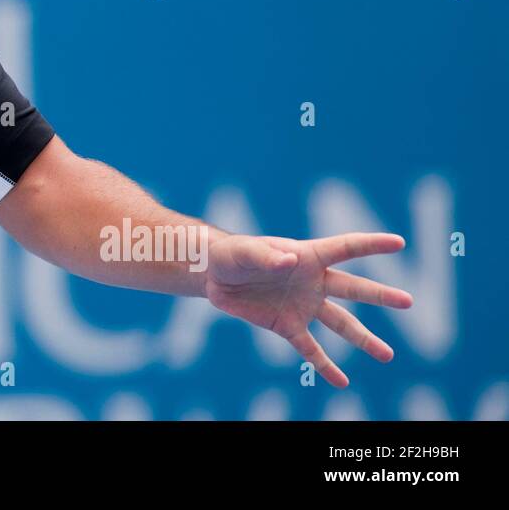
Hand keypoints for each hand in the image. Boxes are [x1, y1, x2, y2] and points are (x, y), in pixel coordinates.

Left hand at [204, 232, 413, 387]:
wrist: (214, 276)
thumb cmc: (233, 255)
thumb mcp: (245, 252)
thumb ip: (267, 256)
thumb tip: (290, 261)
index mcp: (307, 255)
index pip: (345, 248)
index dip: (371, 244)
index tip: (398, 242)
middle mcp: (313, 282)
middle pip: (353, 289)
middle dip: (380, 295)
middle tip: (409, 302)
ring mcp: (303, 305)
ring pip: (341, 324)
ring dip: (364, 340)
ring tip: (387, 356)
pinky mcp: (287, 326)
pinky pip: (311, 349)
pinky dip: (325, 366)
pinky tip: (342, 382)